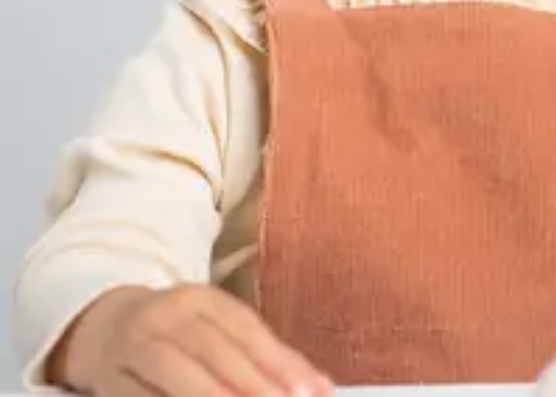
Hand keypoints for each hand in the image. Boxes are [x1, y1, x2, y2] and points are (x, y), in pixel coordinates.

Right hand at [51, 285, 333, 396]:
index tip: (309, 391)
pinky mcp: (108, 380)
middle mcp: (165, 315)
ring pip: (172, 370)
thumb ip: (264, 356)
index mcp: (200, 299)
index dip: (278, 360)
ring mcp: (133, 346)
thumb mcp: (218, 330)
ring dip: (211, 396)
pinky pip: (139, 396)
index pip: (244, 328)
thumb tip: (319, 387)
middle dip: (251, 384)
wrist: (104, 328)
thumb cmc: (180, 335)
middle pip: (212, 349)